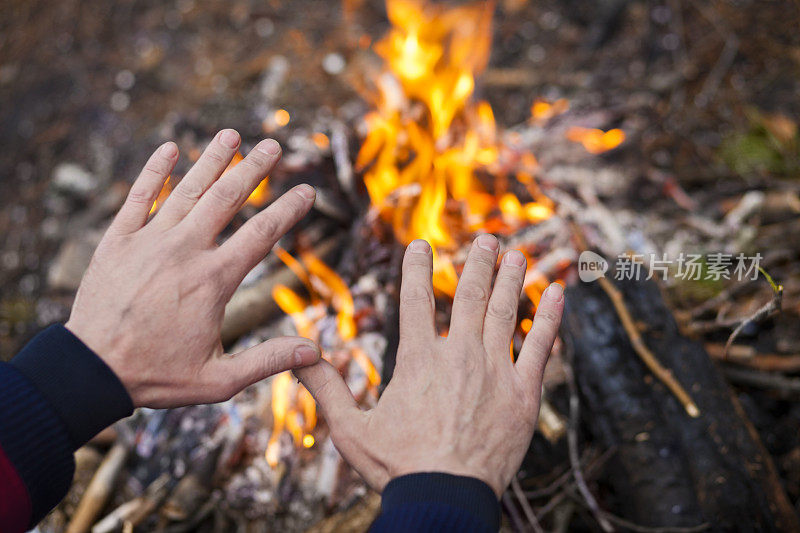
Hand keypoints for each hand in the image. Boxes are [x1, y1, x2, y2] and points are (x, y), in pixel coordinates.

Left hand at [66, 129, 320, 407]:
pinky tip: (169, 148)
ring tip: (231, 134)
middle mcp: (185, 251)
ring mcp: (149, 241)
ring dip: (211, 159)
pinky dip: (153, 171)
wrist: (90, 370)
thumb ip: (268, 360)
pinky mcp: (117, 240)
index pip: (262, 233)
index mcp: (214, 280)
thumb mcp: (219, 380)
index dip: (288, 210)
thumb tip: (315, 353)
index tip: (306, 192)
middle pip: (227, 198)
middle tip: (272, 145)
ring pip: (187, 189)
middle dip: (253, 168)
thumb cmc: (157, 376)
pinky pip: (138, 197)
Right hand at [295, 234, 563, 495]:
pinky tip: (557, 293)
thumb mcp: (349, 429)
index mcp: (418, 359)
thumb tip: (297, 354)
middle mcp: (459, 355)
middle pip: (469, 295)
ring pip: (506, 312)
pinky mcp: (523, 393)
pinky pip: (541, 346)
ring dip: (511, 279)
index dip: (417, 267)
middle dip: (478, 263)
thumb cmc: (397, 467)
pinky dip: (550, 317)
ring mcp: (495, 371)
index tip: (420, 243)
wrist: (446, 499)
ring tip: (517, 255)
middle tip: (488, 239)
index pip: (415, 299)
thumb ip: (325, 387)